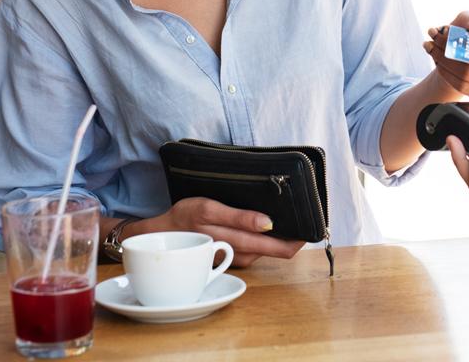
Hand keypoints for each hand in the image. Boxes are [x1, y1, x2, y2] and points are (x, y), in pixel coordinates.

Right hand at [129, 198, 304, 267]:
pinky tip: (271, 236)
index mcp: (225, 231)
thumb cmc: (185, 216)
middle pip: (269, 248)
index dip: (291, 237)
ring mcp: (229, 257)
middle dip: (290, 242)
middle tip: (307, 232)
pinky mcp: (226, 261)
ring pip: (261, 252)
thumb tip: (267, 223)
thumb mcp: (207, 207)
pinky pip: (250, 255)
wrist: (161, 238)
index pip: (269, 239)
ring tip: (293, 231)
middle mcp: (228, 247)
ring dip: (277, 244)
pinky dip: (263, 246)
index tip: (305, 228)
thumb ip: (239, 216)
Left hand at [422, 11, 468, 100]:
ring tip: (432, 50)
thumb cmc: (468, 36)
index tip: (449, 34)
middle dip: (450, 50)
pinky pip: (464, 87)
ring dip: (445, 62)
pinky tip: (440, 66)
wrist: (462, 57)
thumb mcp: (467, 20)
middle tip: (432, 42)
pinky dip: (448, 76)